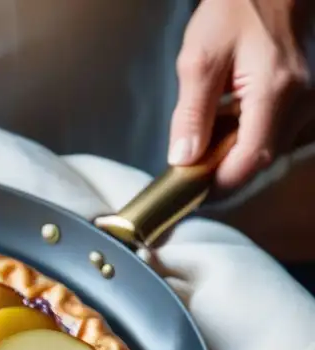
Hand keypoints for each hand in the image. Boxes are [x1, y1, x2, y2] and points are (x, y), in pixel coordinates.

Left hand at [169, 0, 310, 187]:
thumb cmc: (238, 7)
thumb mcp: (199, 60)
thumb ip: (191, 114)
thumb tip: (184, 159)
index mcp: (277, 91)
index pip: (250, 160)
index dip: (218, 185)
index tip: (189, 194)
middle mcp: (302, 101)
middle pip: (260, 161)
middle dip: (221, 173)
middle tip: (185, 174)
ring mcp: (307, 100)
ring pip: (267, 149)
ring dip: (231, 155)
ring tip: (199, 146)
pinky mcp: (303, 97)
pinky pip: (273, 132)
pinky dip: (243, 138)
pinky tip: (219, 127)